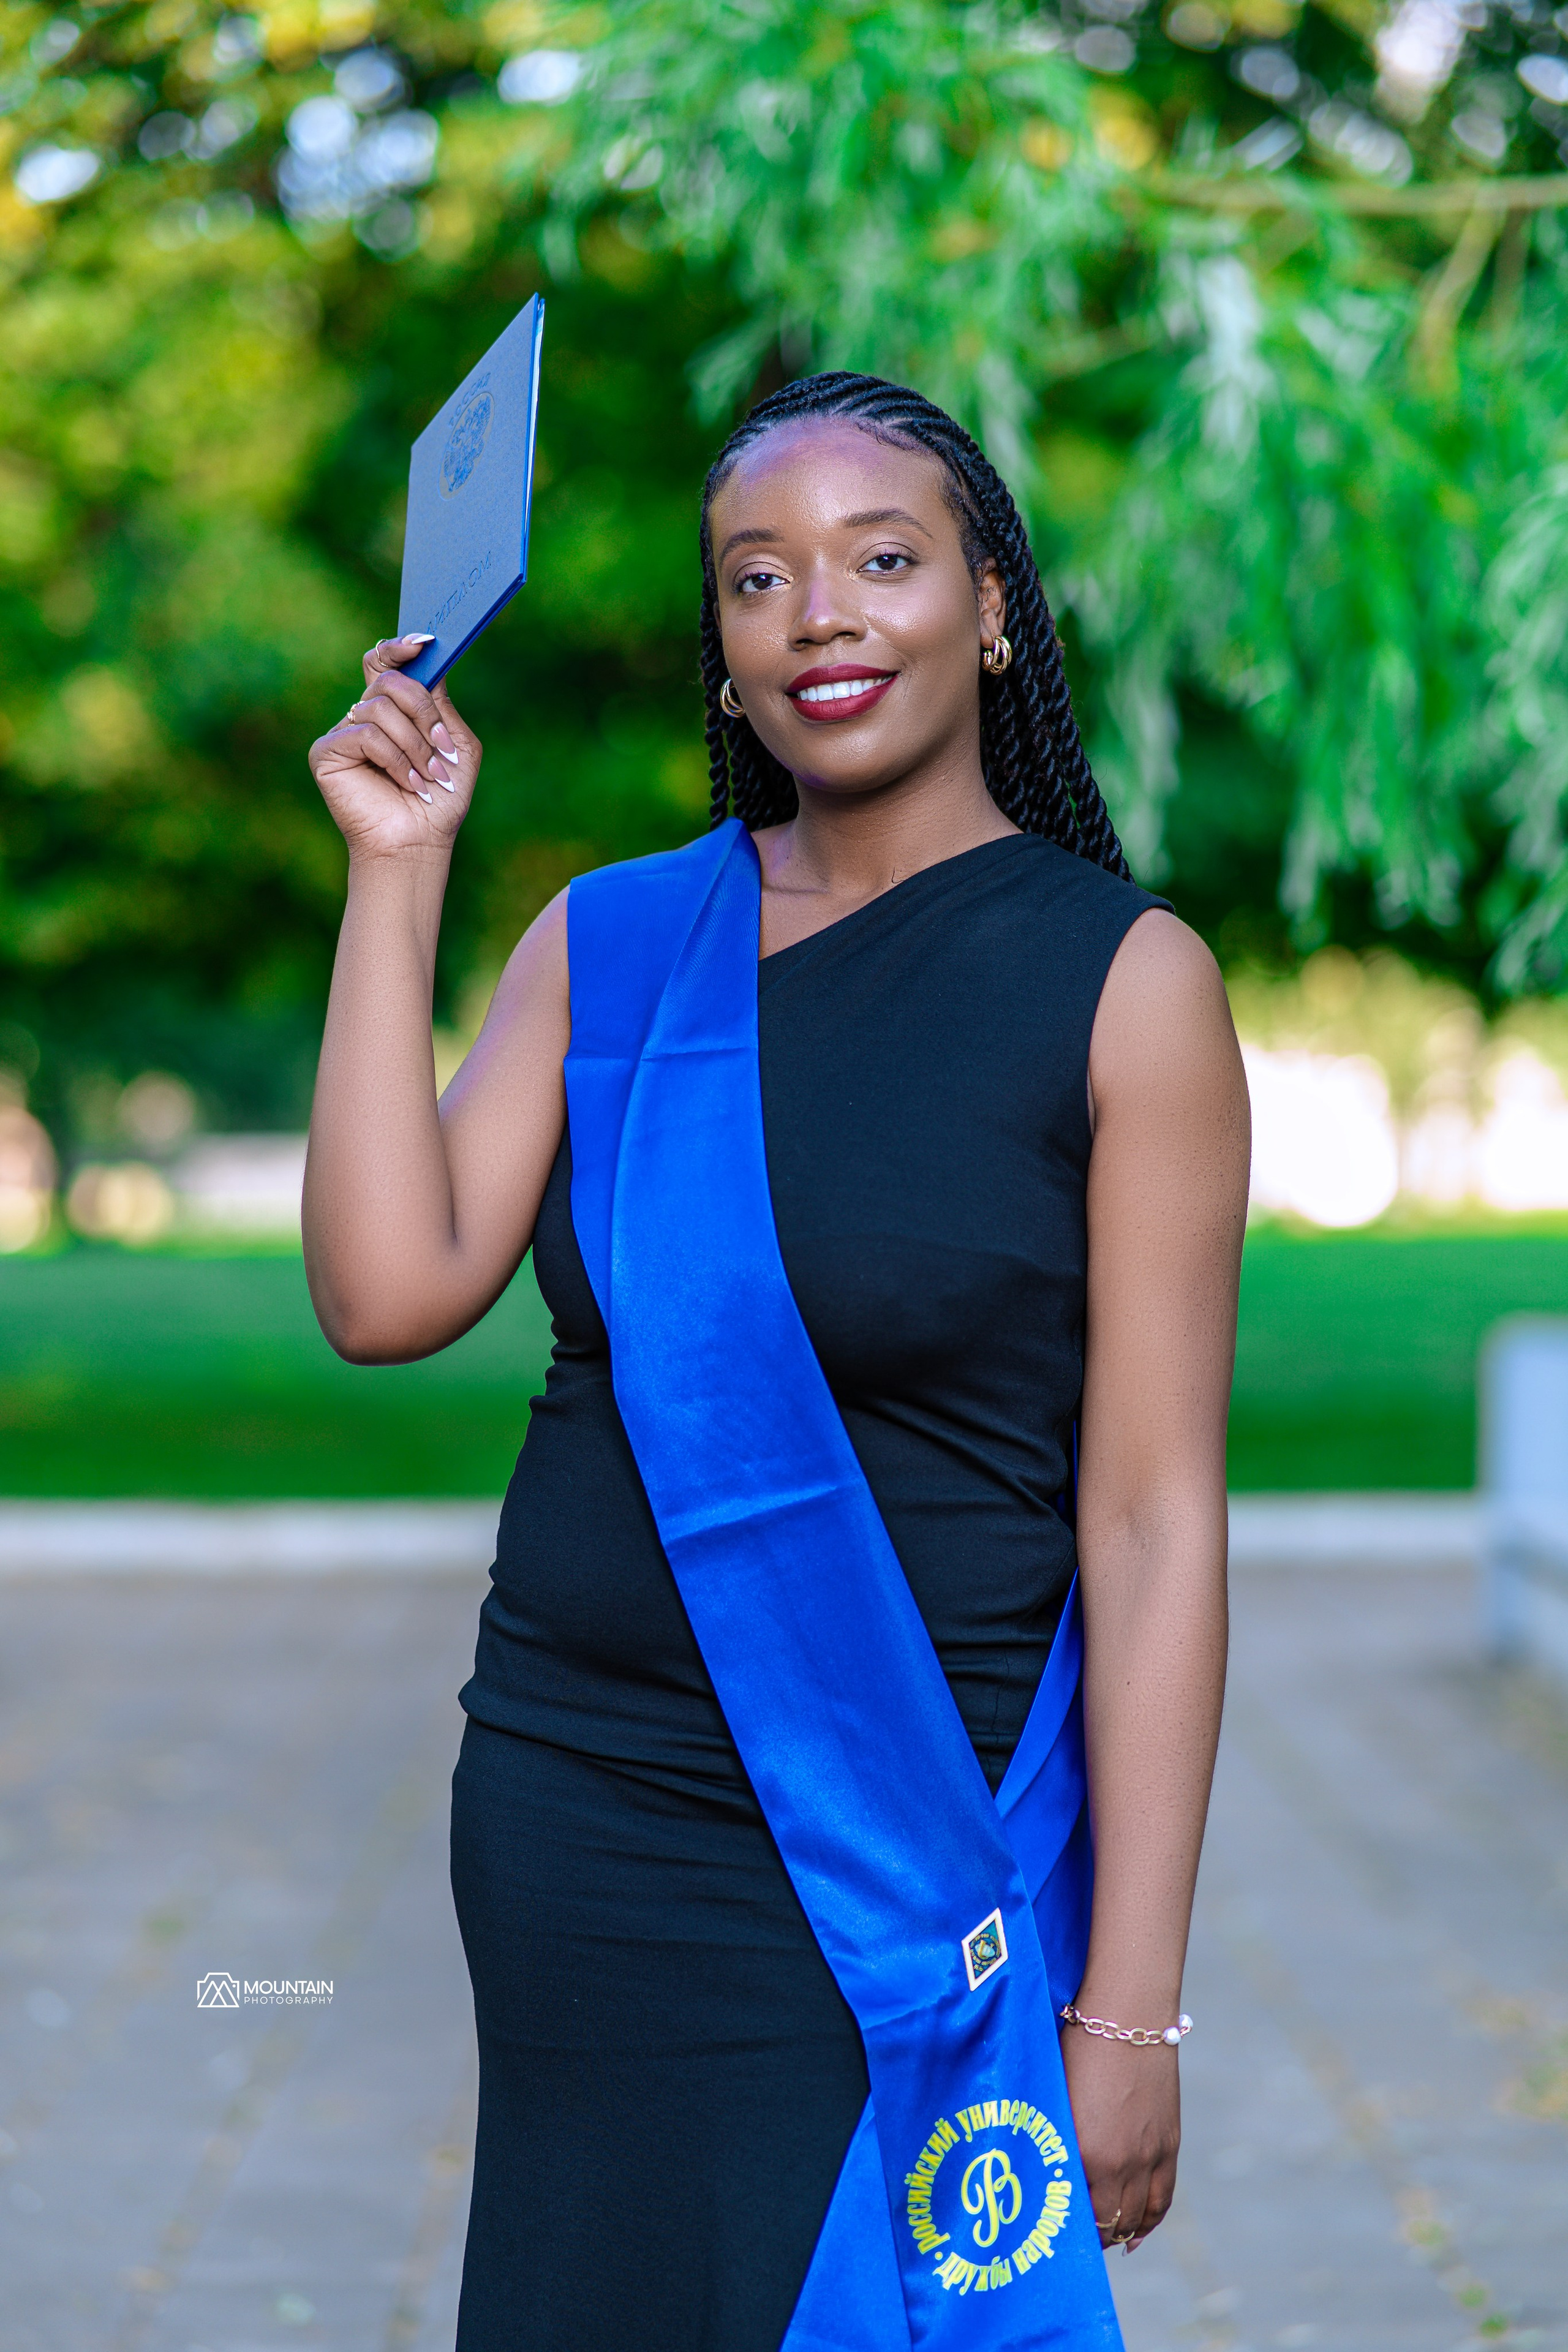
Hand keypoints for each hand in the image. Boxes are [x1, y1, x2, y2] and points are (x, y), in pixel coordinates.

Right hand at [308, 635, 482, 859]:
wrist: (419, 842)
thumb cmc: (440, 798)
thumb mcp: (456, 745)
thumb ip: (442, 703)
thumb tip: (430, 660)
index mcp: (392, 710)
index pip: (383, 662)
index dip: (399, 647)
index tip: (424, 643)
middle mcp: (363, 716)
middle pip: (388, 679)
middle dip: (422, 710)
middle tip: (441, 746)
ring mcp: (343, 733)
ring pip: (379, 707)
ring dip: (414, 744)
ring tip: (427, 776)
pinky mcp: (326, 753)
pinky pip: (366, 735)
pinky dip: (395, 759)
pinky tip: (408, 784)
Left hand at [1062, 2026, 1179, 2253]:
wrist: (1128, 2014)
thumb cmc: (1078, 2046)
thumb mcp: (1057, 2096)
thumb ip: (1056, 2139)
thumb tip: (1045, 2171)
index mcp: (1085, 2152)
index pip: (1077, 2215)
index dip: (1067, 2232)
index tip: (1052, 2234)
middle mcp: (1120, 2163)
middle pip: (1108, 2223)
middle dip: (1093, 2238)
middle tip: (1076, 2241)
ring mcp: (1149, 2156)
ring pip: (1137, 2217)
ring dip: (1121, 2234)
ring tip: (1104, 2239)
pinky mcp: (1169, 2145)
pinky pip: (1162, 2199)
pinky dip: (1150, 2222)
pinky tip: (1137, 2233)